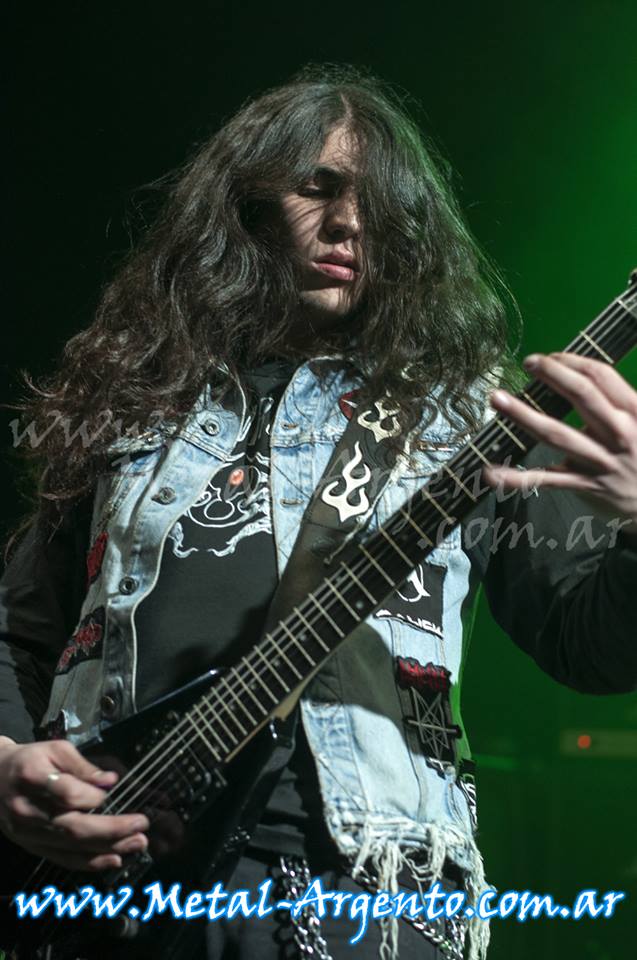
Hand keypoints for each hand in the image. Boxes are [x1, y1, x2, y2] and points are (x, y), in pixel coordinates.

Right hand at [0, 737, 148, 871]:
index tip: (110, 789)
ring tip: (137, 843)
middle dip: (112, 829)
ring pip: (71, 846)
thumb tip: (110, 780)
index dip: (92, 795)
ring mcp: (28, 833)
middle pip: (72, 826)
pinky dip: (90, 862)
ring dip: (108, 848)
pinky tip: (114, 859)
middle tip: (141, 824)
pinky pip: (63, 858)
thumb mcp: (54, 750)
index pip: (66, 793)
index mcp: (32, 778)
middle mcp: (28, 810)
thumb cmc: (29, 760)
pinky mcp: (32, 846)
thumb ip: (82, 766)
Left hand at [483, 352, 636, 538]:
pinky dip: (517, 478)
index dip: (572, 362)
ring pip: (558, 435)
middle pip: (582, 396)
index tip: (548, 357)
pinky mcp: (587, 485)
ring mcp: (601, 461)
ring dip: (524, 415)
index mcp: (633, 411)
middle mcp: (619, 433)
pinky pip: (547, 480)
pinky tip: (491, 472)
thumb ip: (614, 403)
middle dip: (553, 375)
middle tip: (528, 362)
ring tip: (497, 399)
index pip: (600, 377)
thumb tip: (573, 379)